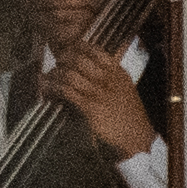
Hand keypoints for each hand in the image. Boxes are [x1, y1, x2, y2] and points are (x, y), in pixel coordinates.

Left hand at [46, 38, 153, 161]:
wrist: (138, 140)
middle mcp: (108, 80)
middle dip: (63, 59)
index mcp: (118, 74)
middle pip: (78, 59)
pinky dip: (53, 88)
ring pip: (69, 74)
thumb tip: (92, 69)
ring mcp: (99, 94)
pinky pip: (66, 91)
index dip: (77, 47)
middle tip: (58, 64)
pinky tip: (48, 90)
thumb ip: (112, 78)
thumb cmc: (131, 117)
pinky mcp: (90, 108)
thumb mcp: (126, 91)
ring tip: (48, 78)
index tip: (69, 50)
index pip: (94, 51)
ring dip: (54, 74)